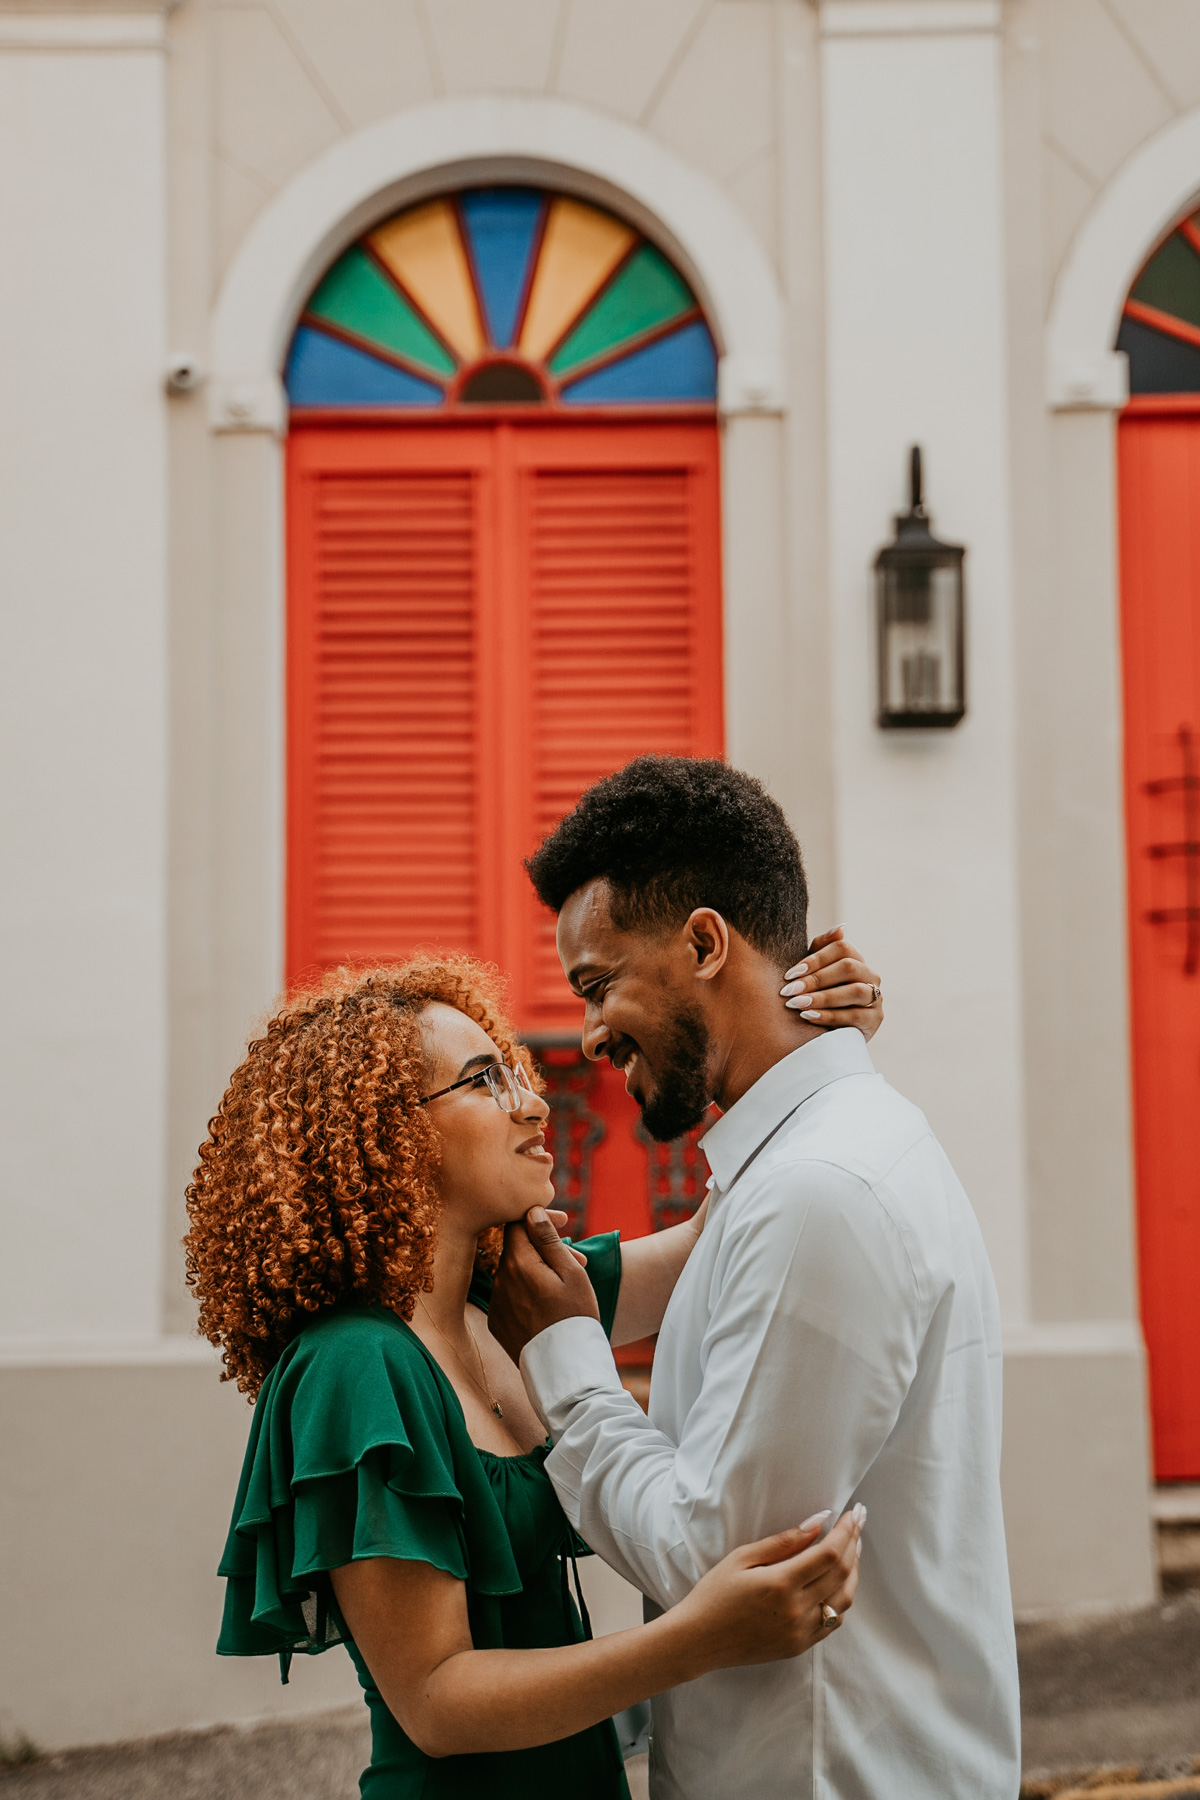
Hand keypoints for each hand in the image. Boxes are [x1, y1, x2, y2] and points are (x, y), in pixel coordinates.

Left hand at [490, 1207, 600, 1362]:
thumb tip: (531, 1211)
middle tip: (578, 1260)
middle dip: (544, 1249)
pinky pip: (510, 1296)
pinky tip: (551, 1306)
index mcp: (517, 1263)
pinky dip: (527, 1293)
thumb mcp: (570, 1272)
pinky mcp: (497, 1322)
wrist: (565, 1368)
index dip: (538, 1219)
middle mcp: (499, 1280)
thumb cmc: (575, 1316)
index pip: (516, 1223)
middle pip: (517, 1249)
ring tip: (568, 1287)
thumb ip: (547, 1239)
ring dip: (537, 1272)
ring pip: (515, 1273)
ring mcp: (495, 1303)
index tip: (562, 1223)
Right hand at [675, 1507, 863, 1674]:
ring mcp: (800, 1633)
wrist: (699, 1640)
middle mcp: (796, 1611)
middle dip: (854, 1544)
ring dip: (853, 1572)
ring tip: (853, 1549)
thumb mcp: (742, 1557)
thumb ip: (783, 1541)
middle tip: (858, 1523)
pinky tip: (838, 1581)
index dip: (846, 1531)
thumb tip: (817, 1523)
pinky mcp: (799, 1646)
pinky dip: (841, 1598)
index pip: (829, 1554)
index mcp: (781, 1584)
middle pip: (841, 1574)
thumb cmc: (714, 1594)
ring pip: (844, 1600)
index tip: (852, 1514)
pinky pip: (832, 1622)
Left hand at [779, 926, 883, 1041]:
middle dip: (816, 979)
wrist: (829, 1031)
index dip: (815, 959)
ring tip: (797, 1004)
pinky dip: (829, 1016)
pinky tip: (808, 1016)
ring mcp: (876, 997)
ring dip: (823, 997)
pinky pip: (854, 1016)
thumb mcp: (816, 972)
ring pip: (854, 991)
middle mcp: (870, 975)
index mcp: (856, 959)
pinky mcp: (875, 1020)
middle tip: (789, 991)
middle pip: (848, 967)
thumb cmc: (819, 995)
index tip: (790, 974)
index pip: (841, 948)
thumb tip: (839, 928)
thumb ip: (822, 949)